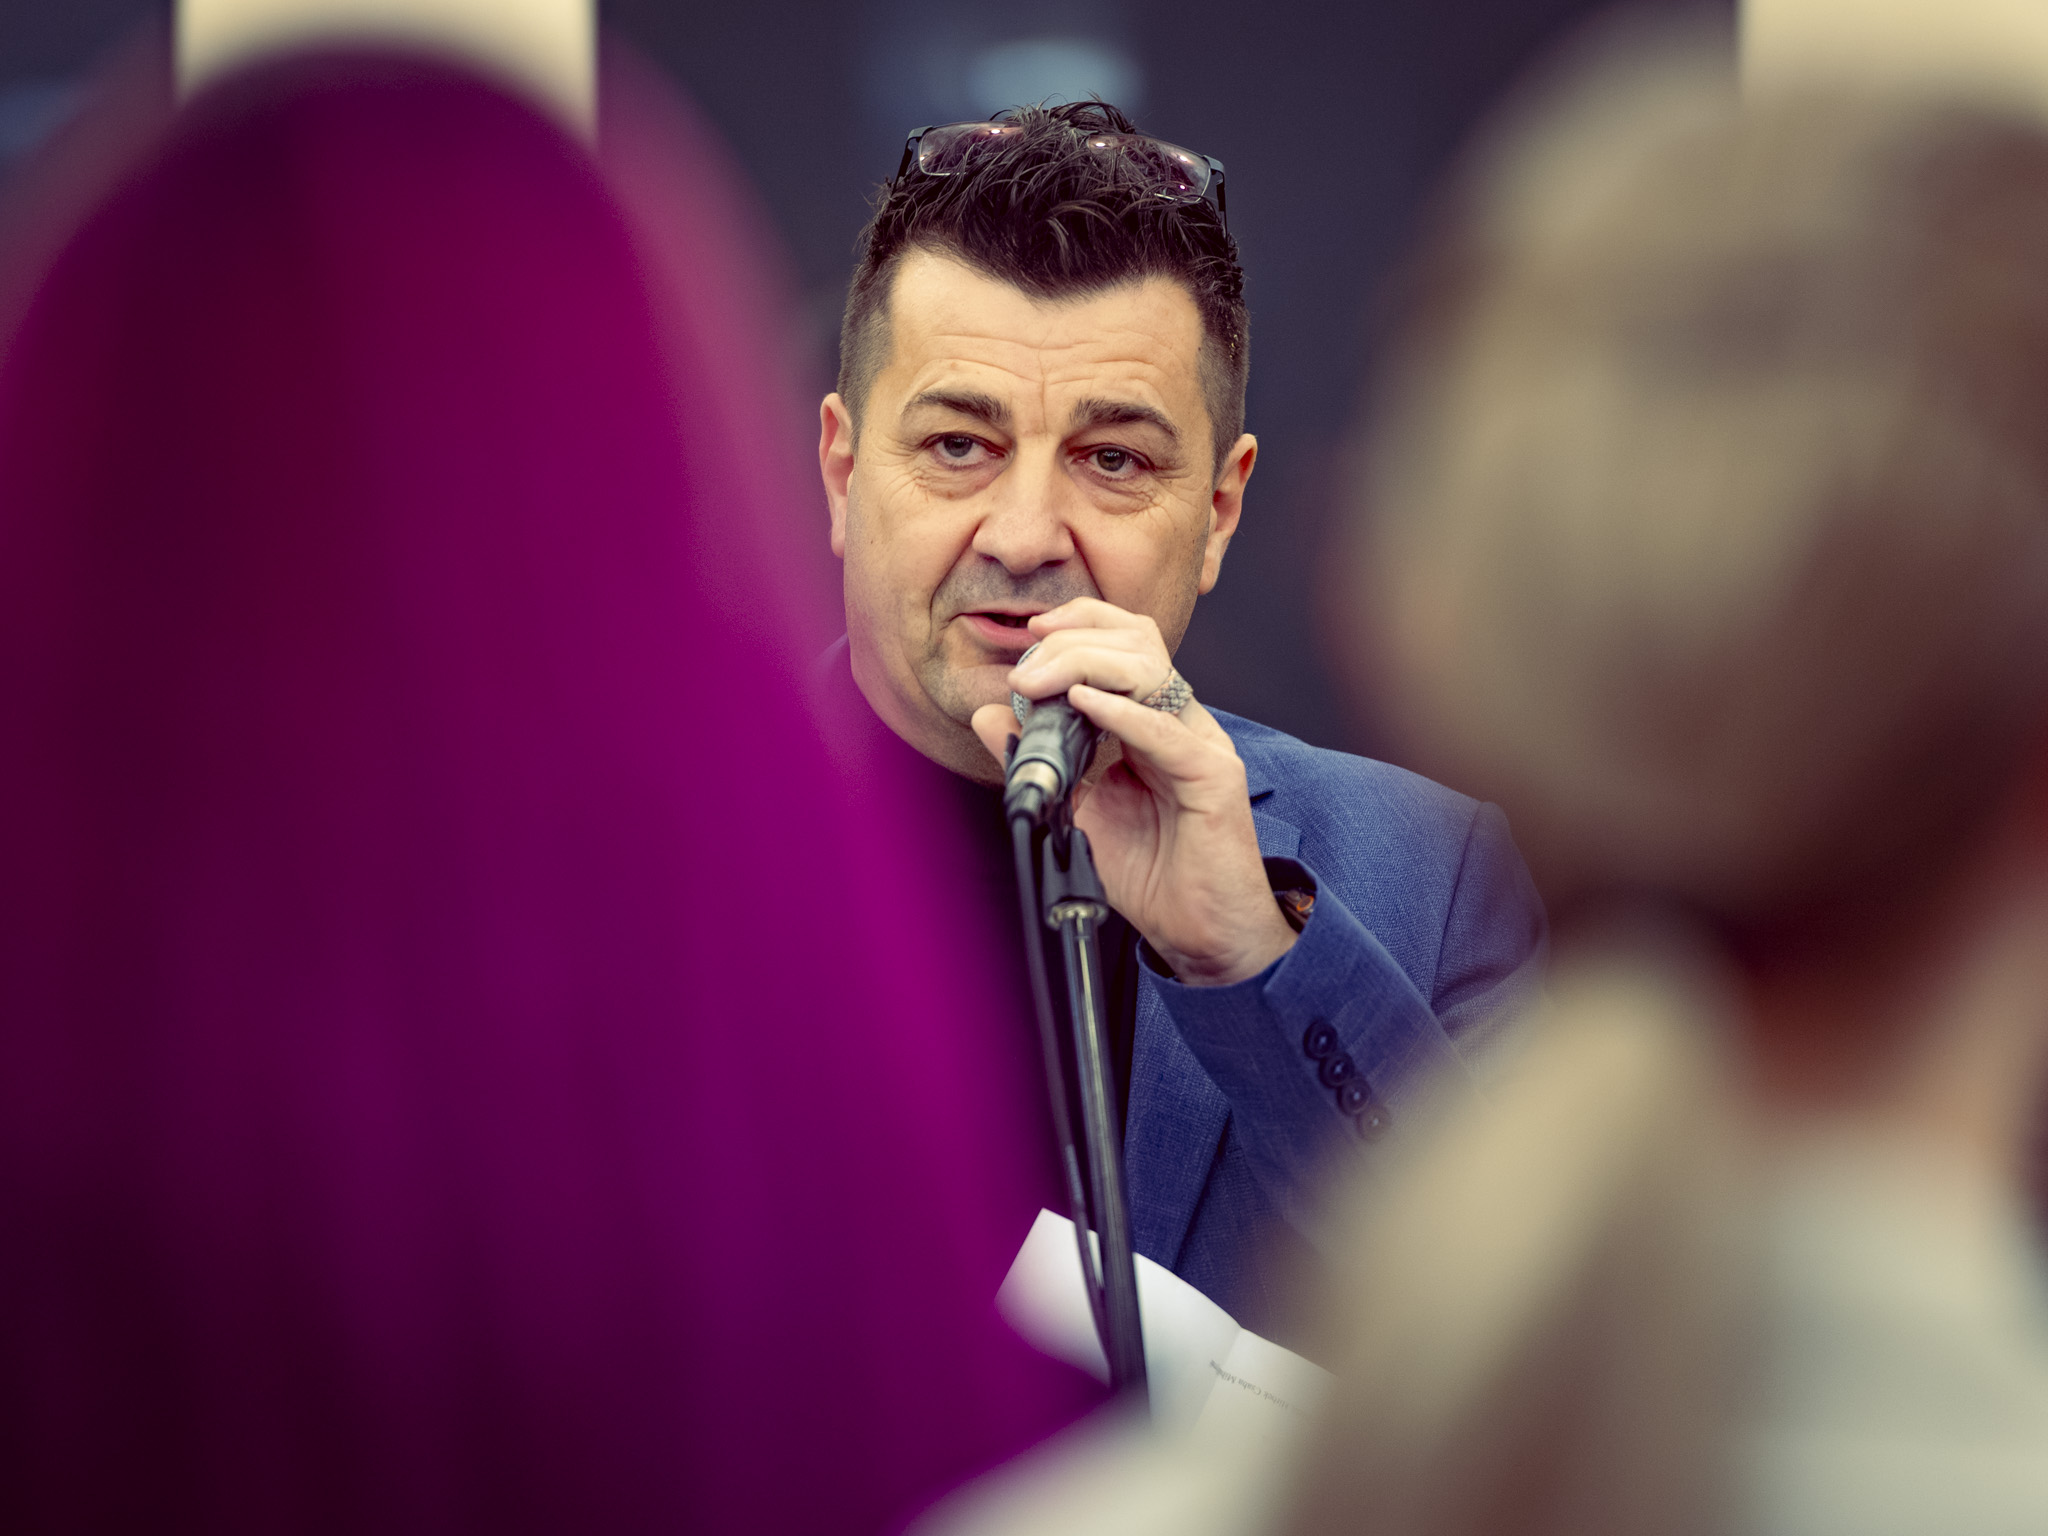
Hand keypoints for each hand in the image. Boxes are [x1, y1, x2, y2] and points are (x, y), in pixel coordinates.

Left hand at [970, 599, 1295, 985]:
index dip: (1079, 624)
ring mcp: (1200, 742)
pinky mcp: (1213, 775)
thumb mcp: (1076, 807)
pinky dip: (1121, 712)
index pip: (1123, 642)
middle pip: (1135, 643)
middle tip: (1023, 672)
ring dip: (1086, 666)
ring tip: (1039, 684)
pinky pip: (1165, 731)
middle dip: (1071, 643)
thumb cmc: (1150, 875)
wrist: (1198, 933)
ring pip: (1149, 670)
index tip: (1030, 635)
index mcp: (1151, 722)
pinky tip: (1083, 705)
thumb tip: (990, 715)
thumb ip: (1036, 758)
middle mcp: (1179, 722)